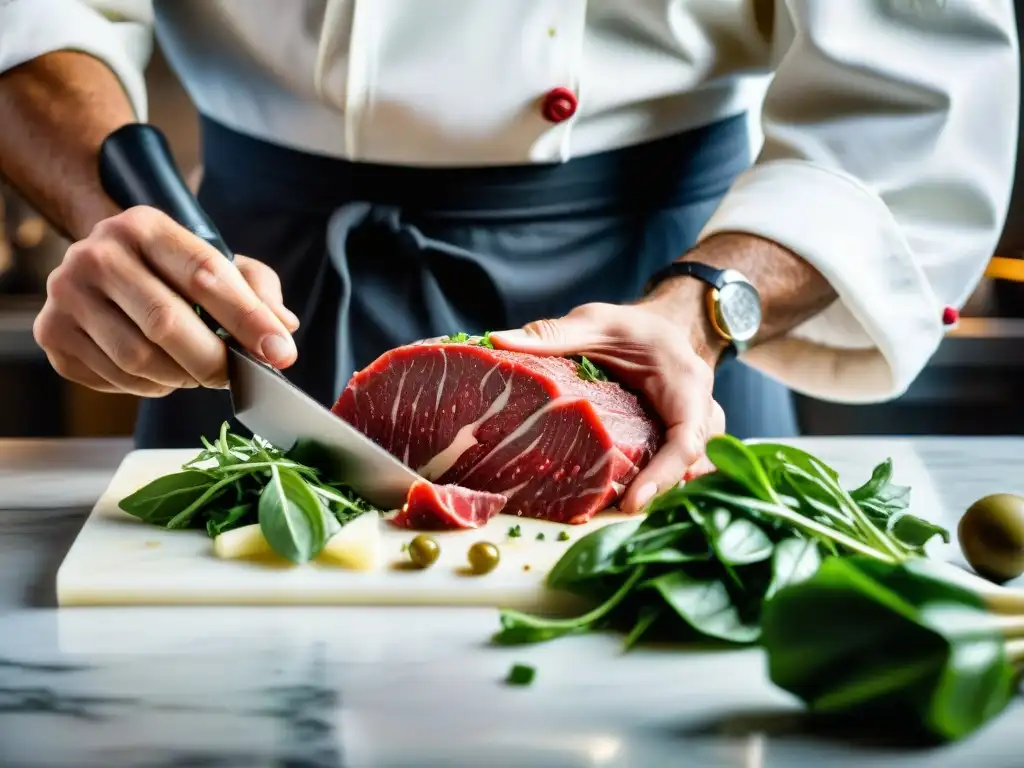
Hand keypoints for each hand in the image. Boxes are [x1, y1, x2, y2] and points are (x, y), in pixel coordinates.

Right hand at [34, 206, 299, 396]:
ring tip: (197, 371)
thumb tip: (284, 326)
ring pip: (139, 360)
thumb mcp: (219, 263)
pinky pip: (115, 378)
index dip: (247, 319)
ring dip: (181, 378)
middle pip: (166, 324)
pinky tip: (160, 371)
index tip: (280, 352)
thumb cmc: (172, 268)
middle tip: (236, 376)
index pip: (204, 275)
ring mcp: (66, 294)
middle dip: (214, 361)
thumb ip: (258, 290)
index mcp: (144, 226)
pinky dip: (150, 386)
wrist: (102, 265)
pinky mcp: (53, 334)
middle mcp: (97, 254)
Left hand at [489, 299, 724, 513]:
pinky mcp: (686, 439)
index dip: (663, 475)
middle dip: (661, 492)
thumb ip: (552, 334)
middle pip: (693, 464)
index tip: (631, 503)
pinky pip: (686, 468)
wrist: (663, 324)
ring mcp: (699, 427)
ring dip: (665, 492)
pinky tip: (628, 499)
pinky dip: (664, 485)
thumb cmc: (631, 325)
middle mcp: (701, 407)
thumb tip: (497, 342)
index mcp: (685, 381)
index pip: (687, 439)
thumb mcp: (594, 322)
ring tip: (619, 509)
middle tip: (615, 512)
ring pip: (695, 470)